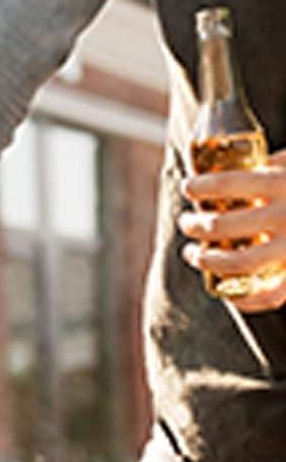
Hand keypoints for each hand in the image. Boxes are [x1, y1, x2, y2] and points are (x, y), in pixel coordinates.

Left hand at [180, 151, 285, 311]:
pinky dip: (242, 299)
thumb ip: (269, 165)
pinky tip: (222, 290)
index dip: (201, 186)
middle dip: (195, 225)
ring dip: (206, 260)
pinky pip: (268, 296)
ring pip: (237, 262)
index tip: (188, 187)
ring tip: (193, 253)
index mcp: (283, 183)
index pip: (228, 183)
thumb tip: (221, 162)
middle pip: (222, 225)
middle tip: (187, 222)